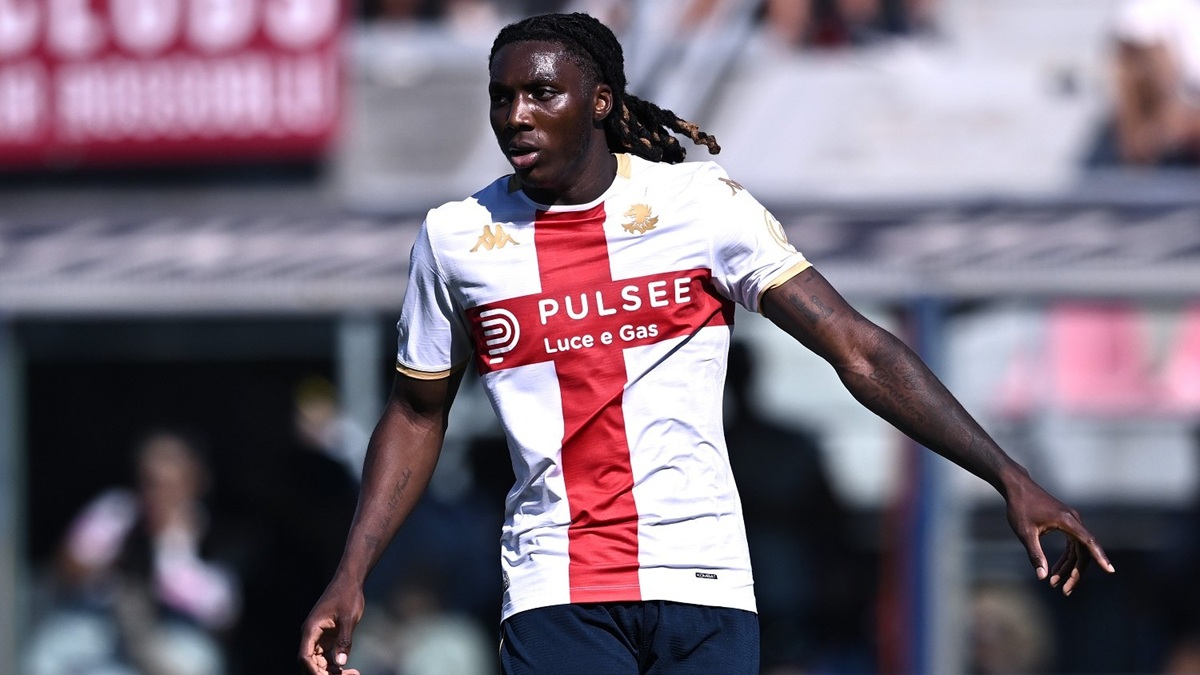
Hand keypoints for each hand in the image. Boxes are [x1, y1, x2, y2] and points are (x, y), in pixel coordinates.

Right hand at [298, 578, 364, 674]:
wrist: (350, 582)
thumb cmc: (348, 596)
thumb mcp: (348, 618)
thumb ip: (344, 641)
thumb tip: (340, 663)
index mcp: (311, 630)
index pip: (305, 657)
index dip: (314, 671)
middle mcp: (311, 635)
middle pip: (311, 663)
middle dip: (325, 673)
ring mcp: (318, 637)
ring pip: (319, 662)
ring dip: (331, 671)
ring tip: (352, 674)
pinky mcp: (326, 637)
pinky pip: (326, 656)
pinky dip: (335, 664)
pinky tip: (348, 670)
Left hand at [1005, 479, 1114, 595]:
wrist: (1016, 486)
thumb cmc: (1020, 507)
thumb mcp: (1025, 533)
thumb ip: (1035, 554)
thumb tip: (1043, 577)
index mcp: (1068, 521)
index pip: (1089, 542)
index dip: (1100, 557)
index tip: (1110, 570)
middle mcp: (1074, 521)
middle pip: (1084, 552)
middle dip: (1075, 573)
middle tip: (1064, 590)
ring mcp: (1071, 522)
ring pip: (1078, 550)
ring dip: (1069, 568)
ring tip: (1056, 584)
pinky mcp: (1066, 523)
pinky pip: (1072, 545)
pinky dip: (1066, 558)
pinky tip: (1056, 571)